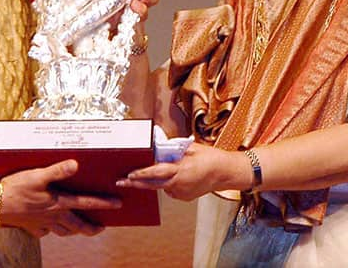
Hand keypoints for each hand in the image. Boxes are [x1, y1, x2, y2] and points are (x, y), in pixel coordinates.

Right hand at [0, 159, 120, 236]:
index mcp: (58, 203)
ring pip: (63, 231)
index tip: (118, 204)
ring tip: (79, 228)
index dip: (104, 204)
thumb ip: (57, 170)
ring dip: (74, 230)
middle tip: (101, 228)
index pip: (86, 204)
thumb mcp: (38, 175)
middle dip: (91, 228)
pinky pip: (45, 232)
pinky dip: (51, 230)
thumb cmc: (16, 187)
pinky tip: (50, 226)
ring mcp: (42, 224)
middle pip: (78, 226)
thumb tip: (76, 164)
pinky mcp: (31, 226)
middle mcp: (53, 216)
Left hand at [116, 142, 244, 201]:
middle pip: (152, 184)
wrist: (226, 172)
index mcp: (180, 170)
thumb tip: (157, 150)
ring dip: (155, 181)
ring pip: (162, 187)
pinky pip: (170, 190)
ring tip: (162, 171)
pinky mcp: (184, 197)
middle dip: (136, 183)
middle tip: (121, 182)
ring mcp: (182, 193)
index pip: (155, 173)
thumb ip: (173, 151)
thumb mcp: (190, 149)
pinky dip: (168, 183)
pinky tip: (177, 176)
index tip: (128, 174)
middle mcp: (179, 184)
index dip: (141, 174)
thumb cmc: (210, 157)